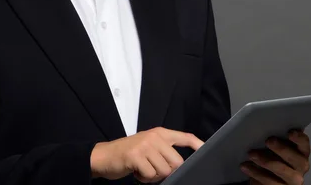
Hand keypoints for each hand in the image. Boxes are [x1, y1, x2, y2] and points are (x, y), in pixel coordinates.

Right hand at [89, 127, 203, 182]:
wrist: (104, 155)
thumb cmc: (129, 154)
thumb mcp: (149, 146)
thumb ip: (164, 150)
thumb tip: (180, 165)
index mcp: (160, 133)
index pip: (184, 137)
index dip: (197, 144)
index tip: (206, 151)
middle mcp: (154, 137)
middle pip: (176, 162)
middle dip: (167, 171)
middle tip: (153, 169)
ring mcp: (145, 145)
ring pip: (164, 170)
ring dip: (154, 176)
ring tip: (143, 169)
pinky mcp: (136, 156)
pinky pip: (150, 175)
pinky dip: (144, 178)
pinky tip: (136, 172)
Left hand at [240, 130, 310, 184]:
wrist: (269, 178)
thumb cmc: (274, 158)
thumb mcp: (277, 148)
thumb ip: (277, 139)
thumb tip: (267, 126)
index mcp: (302, 154)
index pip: (304, 145)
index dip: (299, 138)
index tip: (290, 132)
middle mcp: (301, 168)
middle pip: (295, 159)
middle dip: (282, 149)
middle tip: (267, 141)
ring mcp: (292, 181)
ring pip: (281, 171)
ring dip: (265, 161)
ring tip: (251, 154)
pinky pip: (269, 183)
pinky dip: (256, 173)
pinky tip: (246, 167)